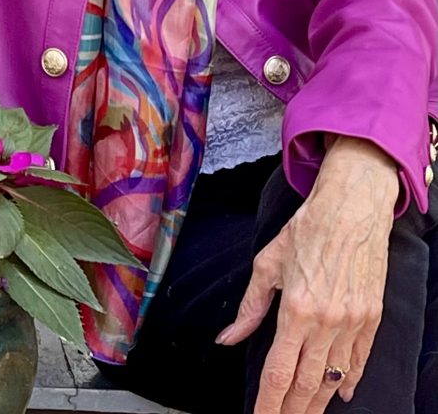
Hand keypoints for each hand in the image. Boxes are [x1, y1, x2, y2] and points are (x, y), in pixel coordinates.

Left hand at [215, 136, 398, 413]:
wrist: (351, 207)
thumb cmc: (307, 228)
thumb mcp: (268, 264)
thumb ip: (249, 307)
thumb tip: (227, 338)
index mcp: (296, 310)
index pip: (277, 373)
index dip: (267, 403)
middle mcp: (326, 322)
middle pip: (306, 384)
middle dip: (291, 410)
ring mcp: (352, 321)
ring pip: (334, 377)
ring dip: (318, 401)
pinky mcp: (371, 316)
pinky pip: (360, 359)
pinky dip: (350, 379)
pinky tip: (341, 392)